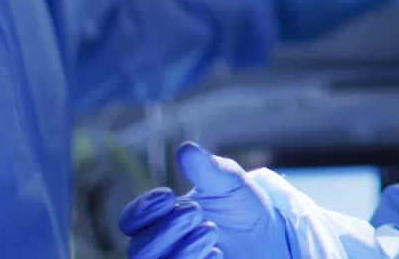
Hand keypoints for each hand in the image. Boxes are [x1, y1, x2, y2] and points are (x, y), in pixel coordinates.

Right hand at [119, 143, 291, 258]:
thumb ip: (208, 169)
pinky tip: (217, 253)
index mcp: (161, 217)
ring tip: (210, 231)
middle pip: (138, 249)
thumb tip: (186, 149)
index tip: (169, 196)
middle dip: (165, 230)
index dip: (143, 210)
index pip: (131, 220)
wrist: (267, 234)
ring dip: (181, 250)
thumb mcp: (229, 183)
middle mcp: (161, 245)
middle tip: (196, 212)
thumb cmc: (240, 205)